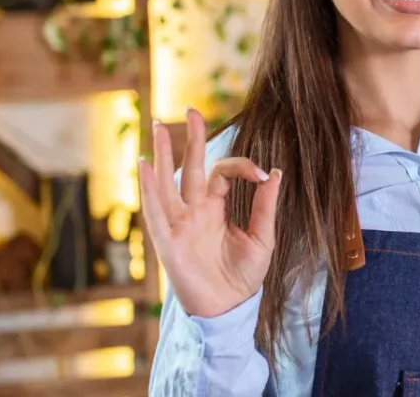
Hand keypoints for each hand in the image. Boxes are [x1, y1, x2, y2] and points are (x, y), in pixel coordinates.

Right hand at [138, 107, 281, 318]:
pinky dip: (149, 188)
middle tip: (190, 109)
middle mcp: (194, 211)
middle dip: (190, 139)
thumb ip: (265, 206)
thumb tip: (275, 172)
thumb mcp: (262, 238)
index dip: (242, 166)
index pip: (222, 173)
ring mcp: (179, 223)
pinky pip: (156, 211)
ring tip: (158, 126)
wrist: (228, 309)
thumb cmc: (243, 277)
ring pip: (168, 182)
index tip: (262, 174)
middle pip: (190, 167)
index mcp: (216, 208)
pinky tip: (145, 165)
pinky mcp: (168, 240)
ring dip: (162, 155)